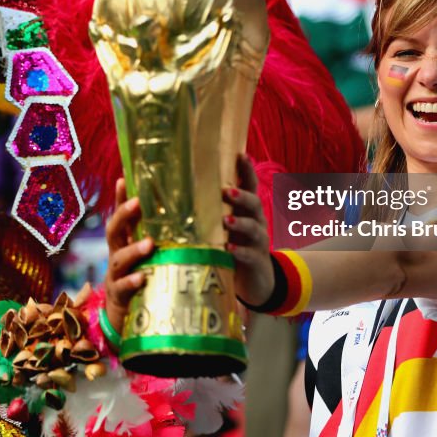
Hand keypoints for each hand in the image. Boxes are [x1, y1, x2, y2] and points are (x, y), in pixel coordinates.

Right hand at [103, 179, 152, 333]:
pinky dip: (132, 281)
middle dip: (123, 215)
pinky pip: (123, 287)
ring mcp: (116, 277)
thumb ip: (164, 242)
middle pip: (114, 231)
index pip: (123, 217)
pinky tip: (142, 278)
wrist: (126, 323)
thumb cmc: (146, 285)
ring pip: (119, 259)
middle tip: (137, 202)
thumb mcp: (153, 260)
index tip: (124, 178)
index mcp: (126, 245)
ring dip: (134, 250)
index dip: (121, 198)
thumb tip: (194, 220)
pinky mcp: (119, 298)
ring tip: (150, 243)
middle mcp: (118, 257)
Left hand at [221, 154, 274, 306]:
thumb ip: (211, 210)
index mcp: (247, 210)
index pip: (249, 186)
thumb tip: (179, 190)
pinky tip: (229, 248)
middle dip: (241, 195)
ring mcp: (258, 242)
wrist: (255, 281)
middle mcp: (256, 221)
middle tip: (226, 190)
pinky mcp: (257, 262)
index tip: (241, 155)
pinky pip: (251, 254)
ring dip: (240, 223)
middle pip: (254, 203)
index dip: (247, 171)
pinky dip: (240, 250)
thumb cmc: (232, 246)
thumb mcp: (224, 226)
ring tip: (226, 221)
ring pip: (254, 228)